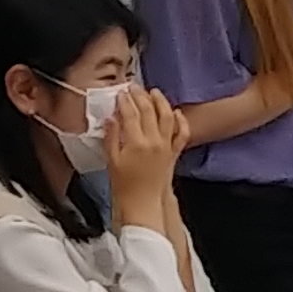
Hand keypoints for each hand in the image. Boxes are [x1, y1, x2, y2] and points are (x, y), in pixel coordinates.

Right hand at [101, 84, 187, 211]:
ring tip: (154, 92)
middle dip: (140, 96)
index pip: (130, 114)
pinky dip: (181, 121)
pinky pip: (182, 133)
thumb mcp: (111, 160)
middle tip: (133, 88)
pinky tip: (176, 112)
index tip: (120, 94)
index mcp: (136, 143)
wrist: (143, 203)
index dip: (124, 102)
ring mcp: (166, 146)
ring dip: (161, 102)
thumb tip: (111, 119)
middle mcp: (154, 142)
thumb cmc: (124, 185)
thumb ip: (111, 137)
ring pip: (167, 117)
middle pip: (149, 111)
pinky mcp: (174, 153)